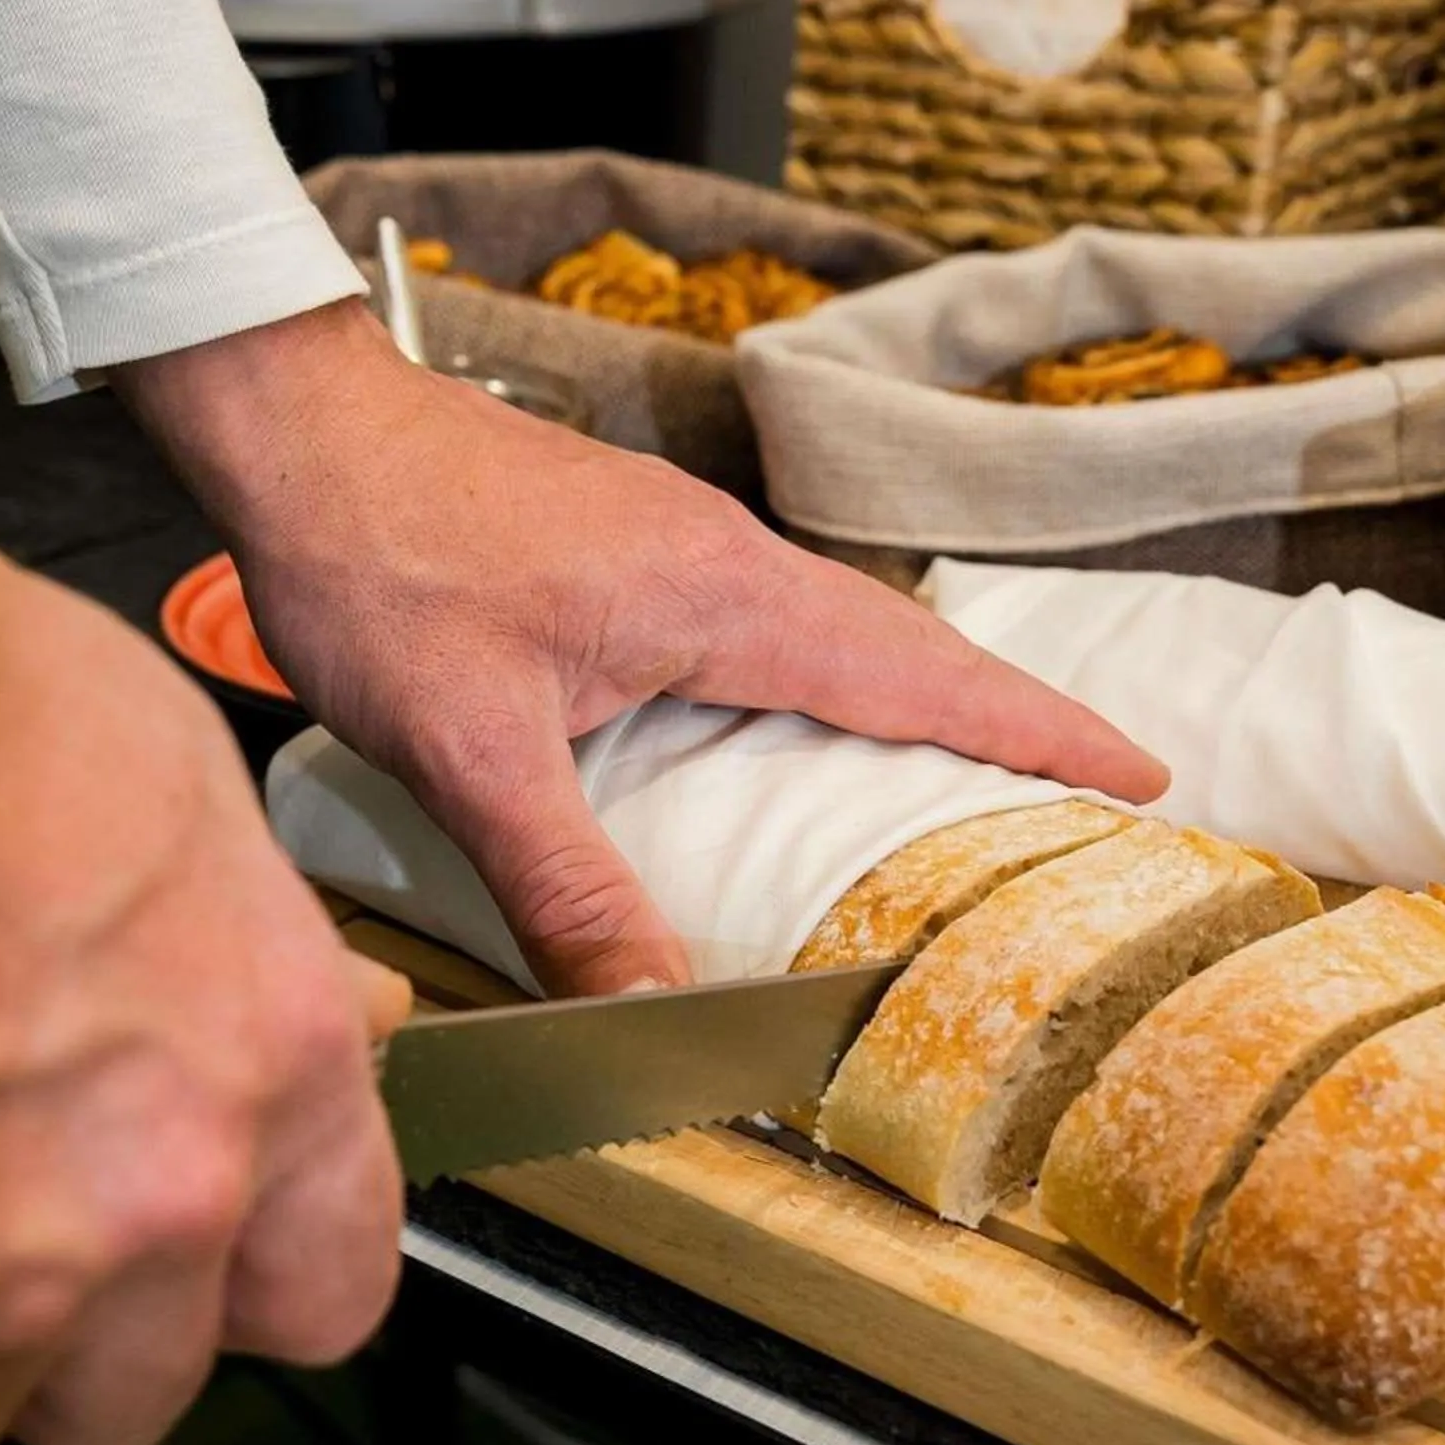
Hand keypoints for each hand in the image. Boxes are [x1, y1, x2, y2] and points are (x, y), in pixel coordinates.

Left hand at [117, 302, 1166, 996]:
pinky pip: (768, 624)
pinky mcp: (629, 548)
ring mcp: (679, 545)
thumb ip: (566, 887)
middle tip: (1092, 798)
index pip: (921, 673)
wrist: (298, 430)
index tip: (1146, 772)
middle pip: (903, 650)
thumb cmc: (379, 559)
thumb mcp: (469, 746)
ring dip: (915, 701)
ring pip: (834, 633)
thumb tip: (650, 1013)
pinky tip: (795, 734)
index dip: (1037, 730)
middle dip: (1005, 724)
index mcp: (723, 598)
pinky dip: (825, 682)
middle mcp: (724, 558)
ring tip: (973, 785)